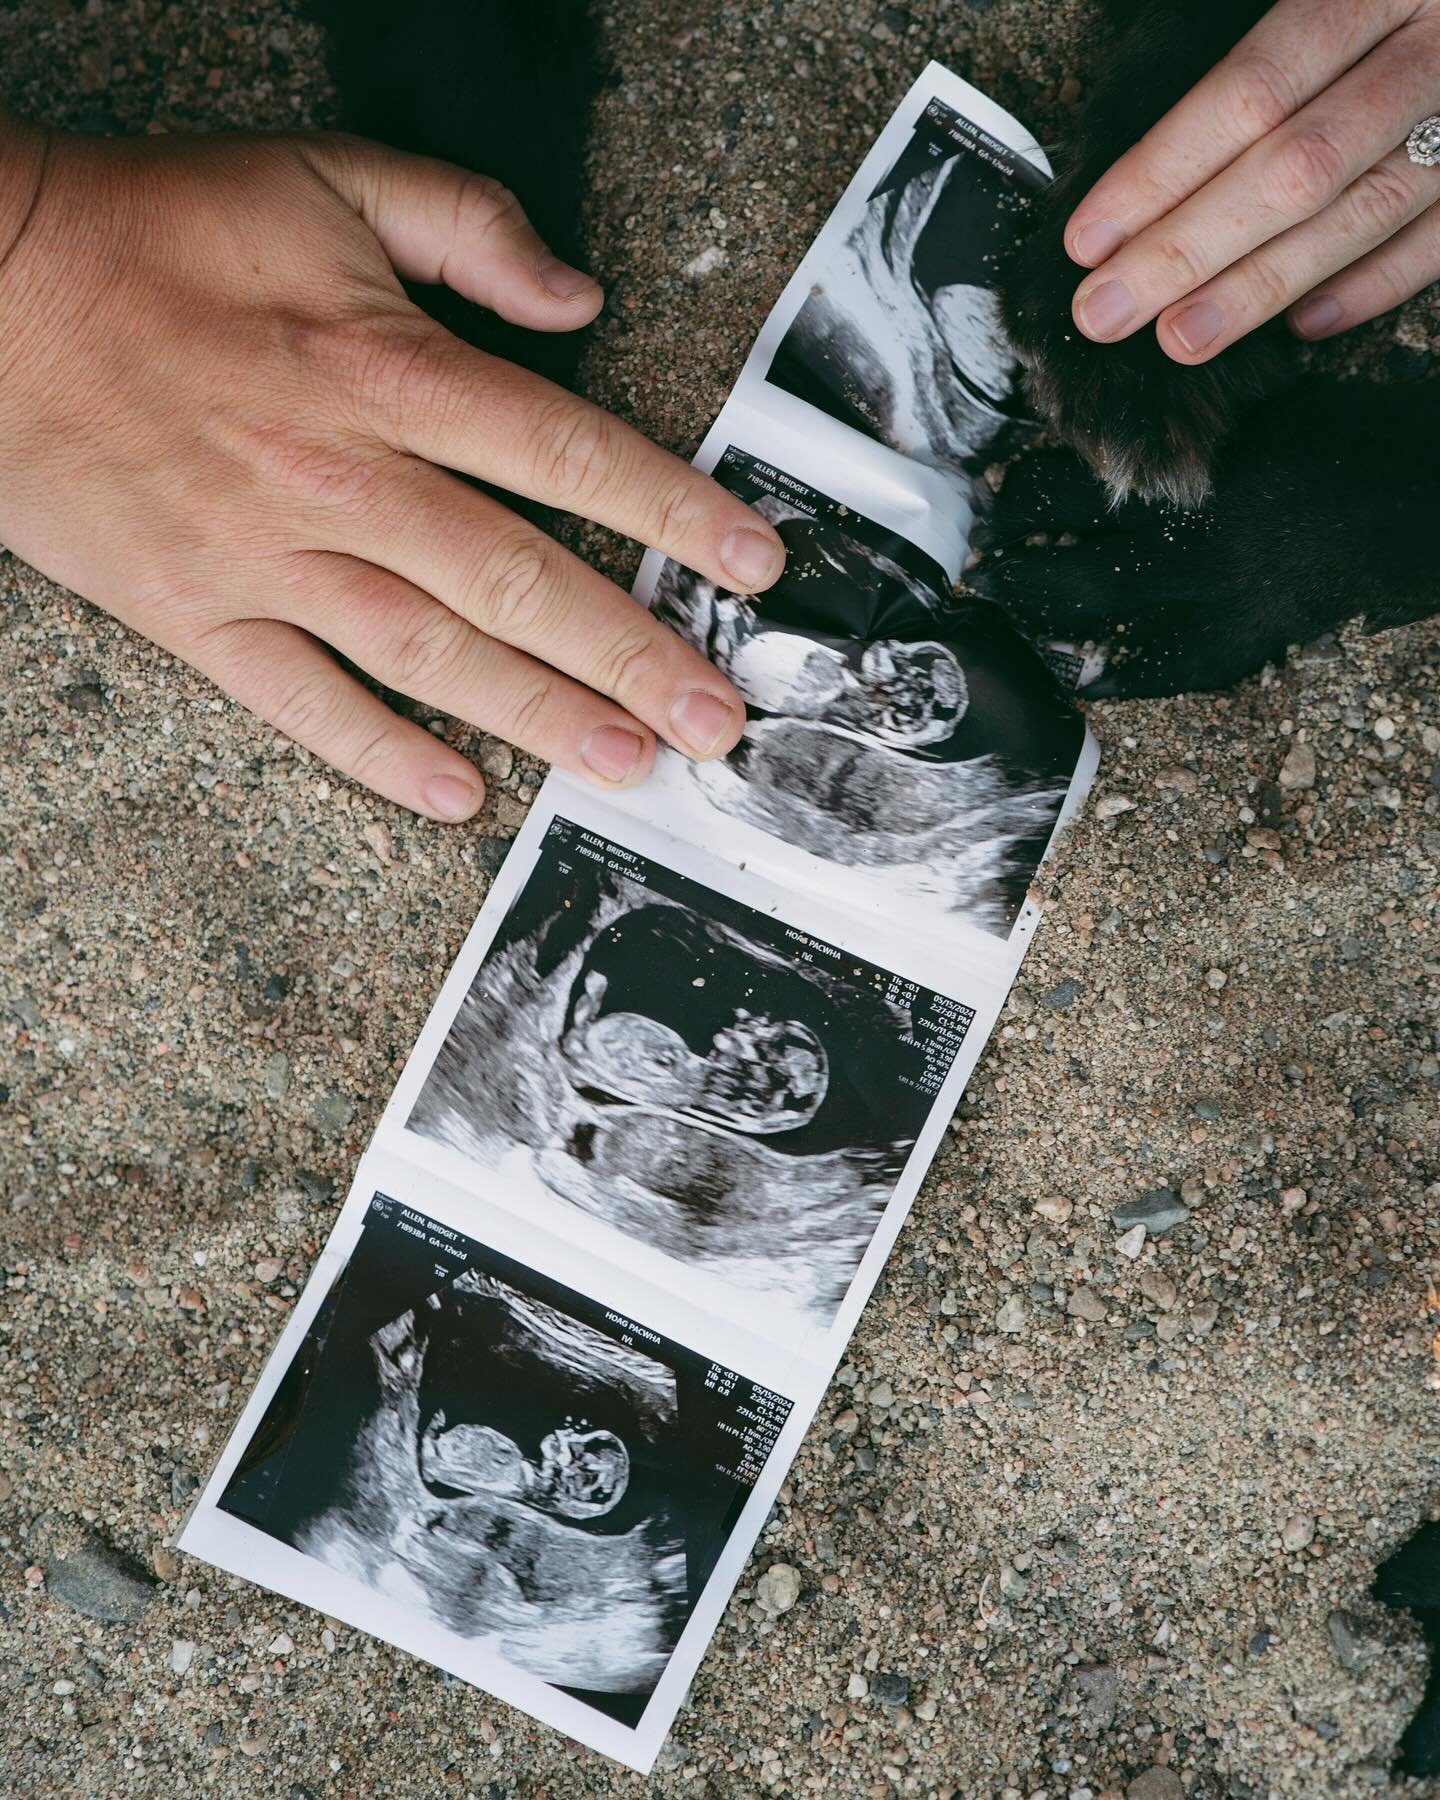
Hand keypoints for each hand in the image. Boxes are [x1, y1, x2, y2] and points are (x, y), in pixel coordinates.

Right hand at [0, 115, 783, 818]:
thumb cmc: (155, 231)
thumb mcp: (323, 176)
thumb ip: (467, 226)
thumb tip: (578, 298)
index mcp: (383, 366)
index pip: (566, 453)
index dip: (671, 511)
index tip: (750, 566)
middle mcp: (340, 475)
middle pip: (518, 579)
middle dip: (631, 652)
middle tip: (713, 720)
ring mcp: (265, 557)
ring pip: (429, 653)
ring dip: (538, 715)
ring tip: (628, 765)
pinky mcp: (196, 612)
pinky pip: (300, 701)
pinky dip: (378, 753)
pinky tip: (457, 797)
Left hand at [1064, 0, 1439, 360]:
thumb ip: (1264, 61)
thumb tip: (1150, 176)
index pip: (1251, 92)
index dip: (1162, 172)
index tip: (1092, 238)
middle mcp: (1430, 49)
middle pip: (1295, 168)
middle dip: (1188, 250)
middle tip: (1108, 311)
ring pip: (1361, 213)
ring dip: (1260, 287)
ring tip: (1180, 337)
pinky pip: (1439, 241)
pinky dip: (1370, 287)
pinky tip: (1300, 324)